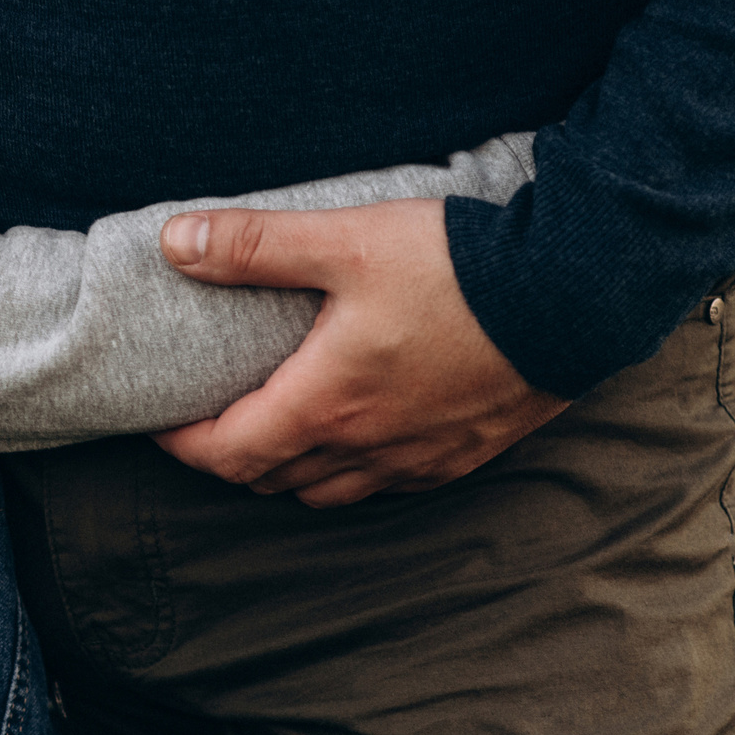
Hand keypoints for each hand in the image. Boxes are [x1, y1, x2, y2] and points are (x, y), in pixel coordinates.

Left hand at [152, 199, 568, 506]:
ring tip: (275, 433)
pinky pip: (388, 486)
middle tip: (210, 425)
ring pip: (330, 492)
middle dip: (231, 460)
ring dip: (291, 472)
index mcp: (325, 404)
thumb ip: (254, 245)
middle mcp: (367, 448)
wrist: (573, 296)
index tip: (161, 427)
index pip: (229, 453)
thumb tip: (174, 242)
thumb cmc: (456, 269)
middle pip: (273, 480)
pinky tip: (357, 437)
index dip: (183, 447)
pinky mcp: (463, 454)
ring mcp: (419, 459)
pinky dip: (352, 472)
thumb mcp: (344, 242)